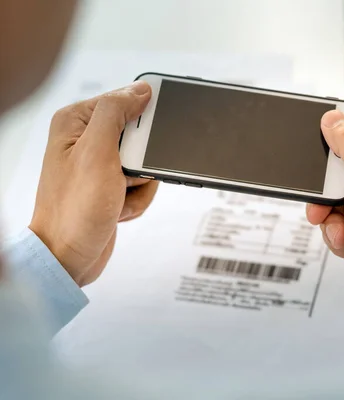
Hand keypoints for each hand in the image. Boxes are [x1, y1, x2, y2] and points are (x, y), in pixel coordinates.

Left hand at [29, 81, 158, 286]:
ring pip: (146, 163)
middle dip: (142, 162)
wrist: (70, 256)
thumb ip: (116, 113)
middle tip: (124, 175)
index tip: (143, 141)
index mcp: (77, 122)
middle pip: (140, 136)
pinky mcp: (111, 187)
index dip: (141, 121)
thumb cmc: (74, 210)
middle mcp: (87, 141)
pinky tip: (118, 209)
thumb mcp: (96, 153)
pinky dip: (138, 200)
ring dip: (141, 185)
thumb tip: (140, 89)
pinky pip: (143, 185)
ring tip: (118, 197)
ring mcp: (100, 166)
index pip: (125, 101)